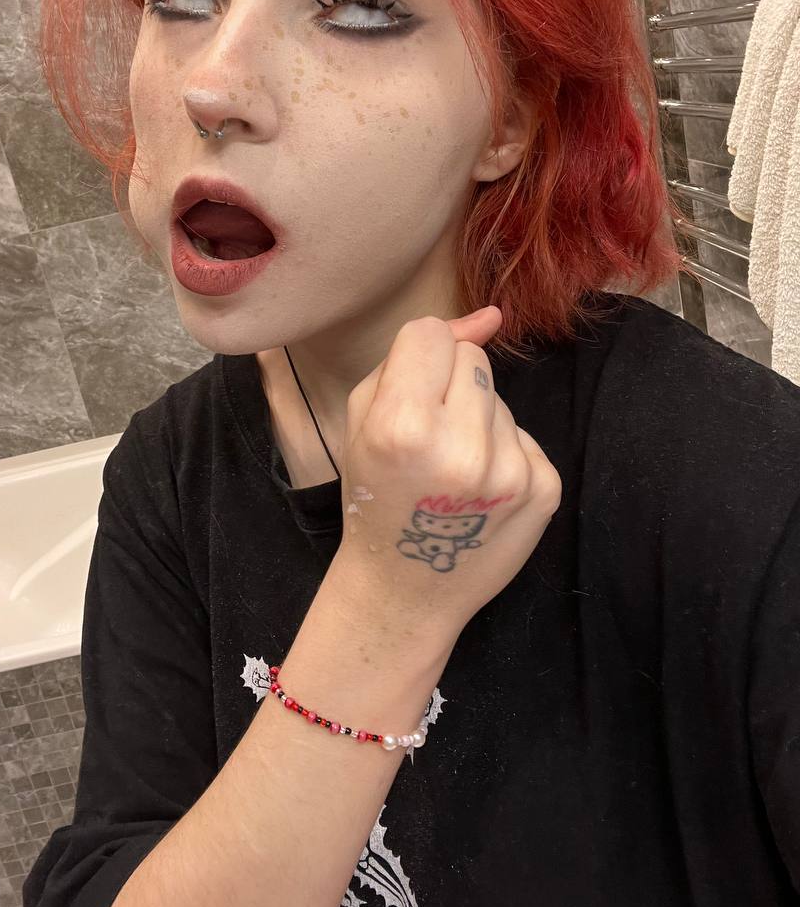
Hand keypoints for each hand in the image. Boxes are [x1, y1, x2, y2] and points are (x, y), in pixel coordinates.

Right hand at [334, 308, 561, 642]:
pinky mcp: (543, 490)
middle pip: (473, 360)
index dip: (416, 358)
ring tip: (453, 467)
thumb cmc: (374, 496)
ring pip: (500, 396)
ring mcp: (509, 472)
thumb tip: (491, 317)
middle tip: (429, 436)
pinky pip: (525, 433)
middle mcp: (461, 449)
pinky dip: (504, 451)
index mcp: (401, 427)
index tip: (407, 393)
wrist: (404, 589)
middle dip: (450, 386)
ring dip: (478, 420)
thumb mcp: (363, 417)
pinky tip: (480, 488)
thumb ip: (414, 355)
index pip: (429, 335)